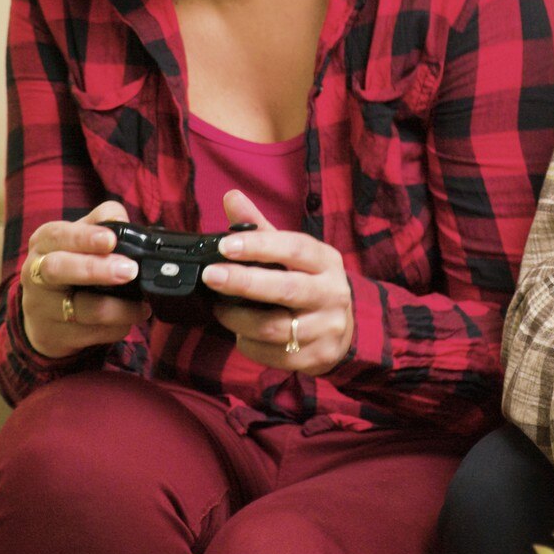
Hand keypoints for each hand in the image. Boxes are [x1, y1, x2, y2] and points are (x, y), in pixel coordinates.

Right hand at [20, 201, 149, 358]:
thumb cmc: (72, 266)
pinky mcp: (53, 335)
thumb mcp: (81, 238)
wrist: (45, 315)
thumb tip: (121, 220)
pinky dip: (116, 327)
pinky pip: (91, 333)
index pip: (58, 235)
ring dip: (119, 308)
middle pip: (58, 269)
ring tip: (142, 305)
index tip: (111, 240)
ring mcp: (41, 307)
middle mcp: (36, 273)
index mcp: (44, 243)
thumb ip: (103, 221)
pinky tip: (128, 320)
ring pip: (82, 308)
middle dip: (96, 269)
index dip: (84, 237)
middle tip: (129, 270)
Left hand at [203, 190, 356, 375]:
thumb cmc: (309, 282)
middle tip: (211, 276)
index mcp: (326, 261)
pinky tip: (241, 333)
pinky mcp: (317, 357)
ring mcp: (327, 328)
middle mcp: (332, 293)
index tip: (225, 246)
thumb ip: (260, 228)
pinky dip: (249, 343)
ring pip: (274, 328)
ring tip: (219, 309)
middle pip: (286, 289)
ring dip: (238, 319)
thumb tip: (231, 197)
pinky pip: (273, 354)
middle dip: (245, 282)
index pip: (294, 248)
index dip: (259, 246)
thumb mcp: (292, 254)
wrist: (342, 328)